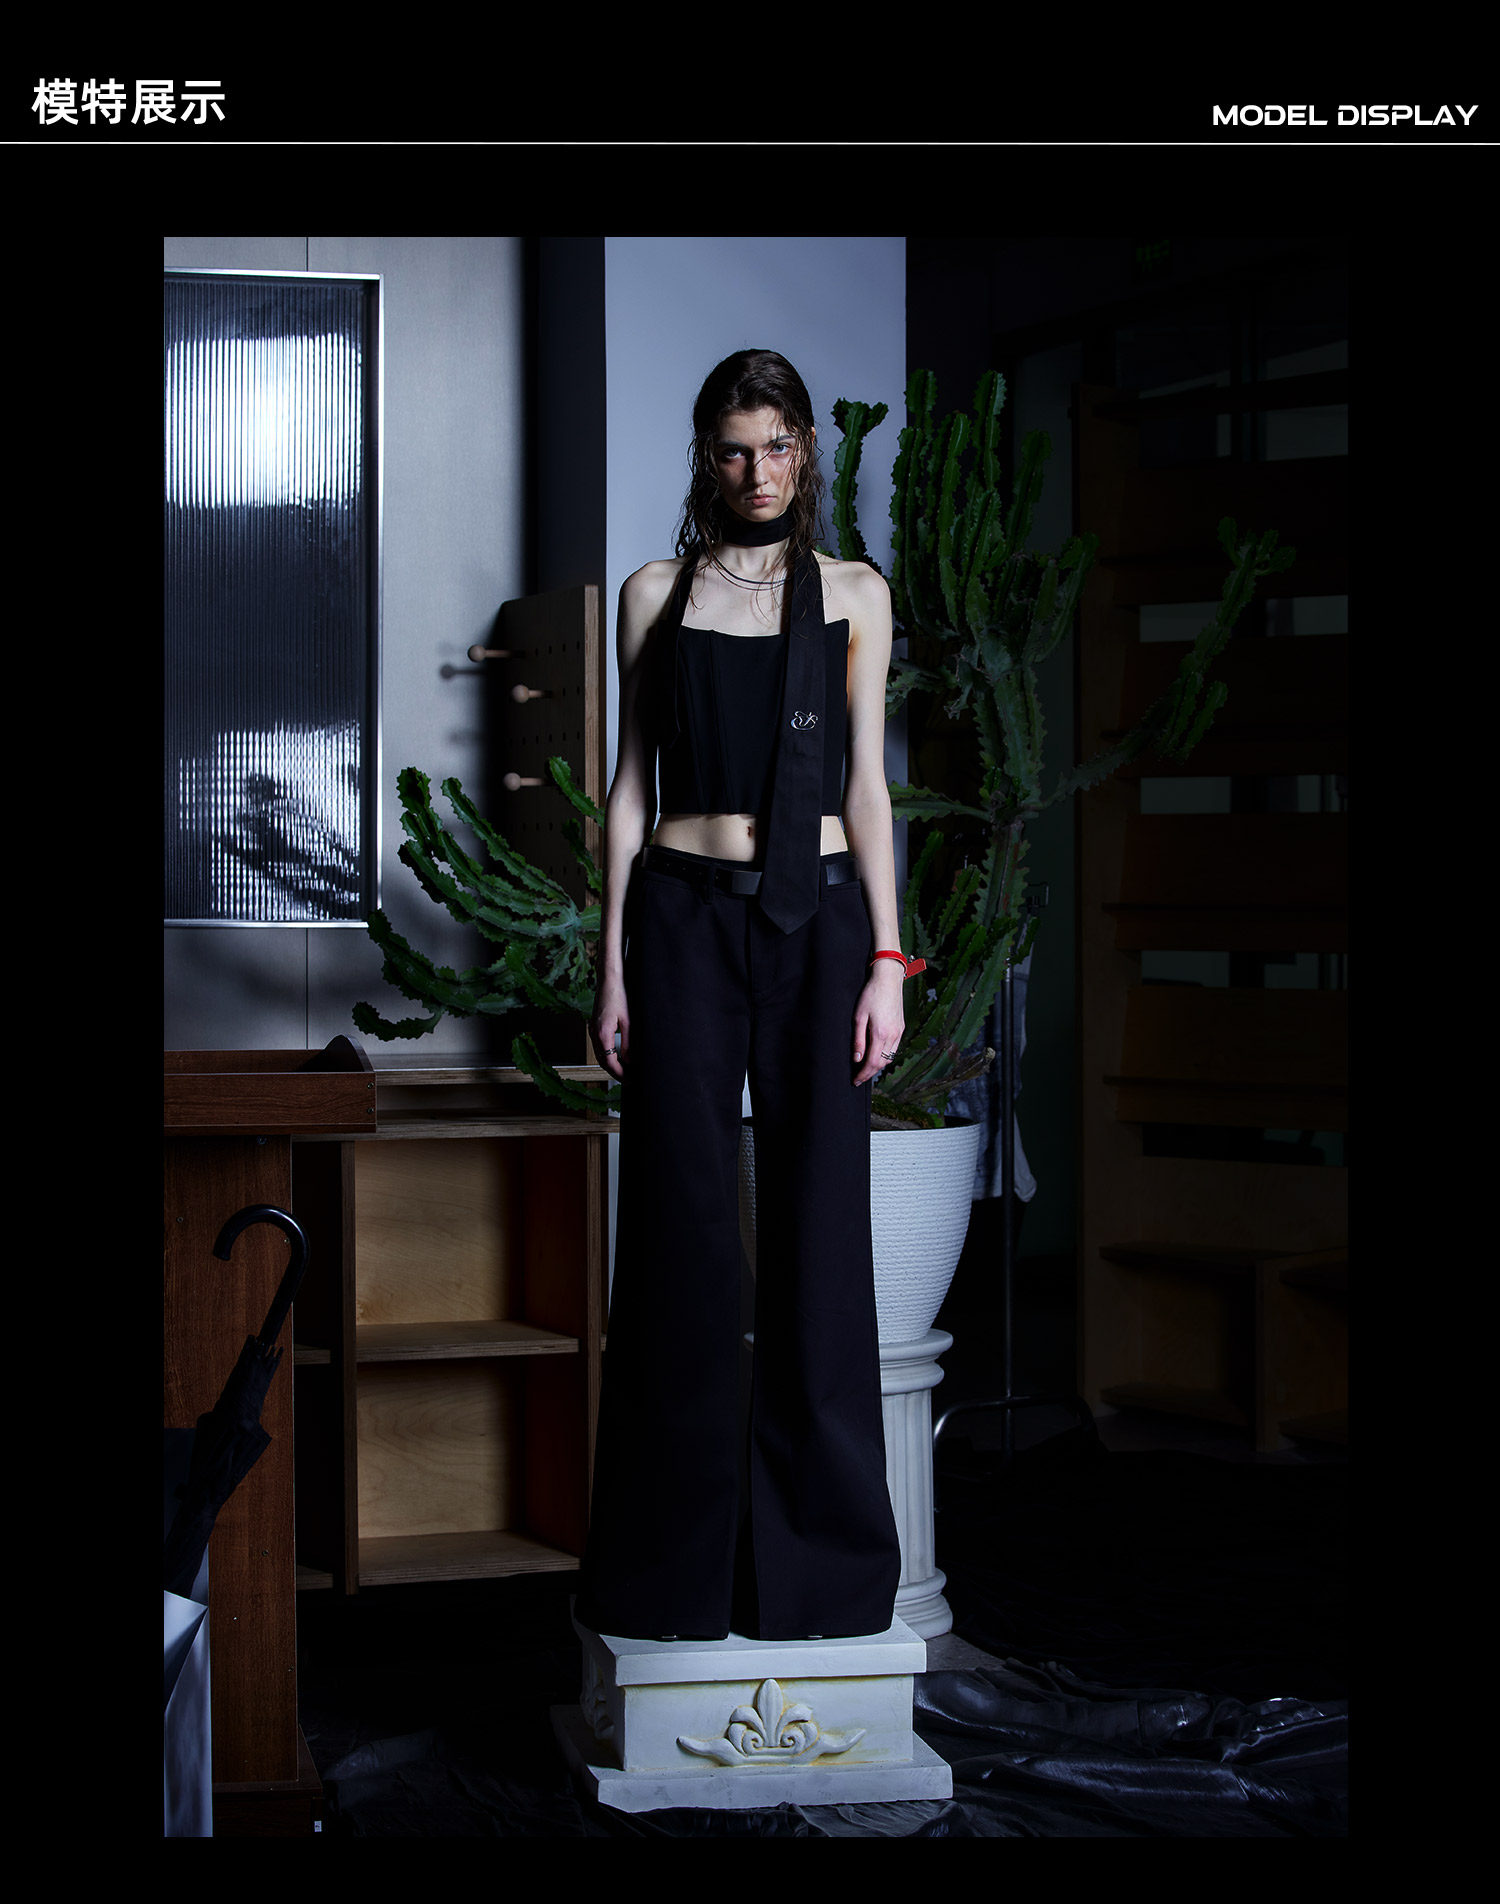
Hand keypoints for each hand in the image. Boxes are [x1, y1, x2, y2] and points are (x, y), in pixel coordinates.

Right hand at [590, 977, 629, 1080]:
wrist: (609, 978)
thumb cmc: (620, 994)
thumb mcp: (629, 1020)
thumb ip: (629, 1042)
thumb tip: (631, 1060)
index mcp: (602, 1033)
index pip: (609, 1062)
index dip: (620, 1074)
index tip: (630, 1080)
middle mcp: (594, 1033)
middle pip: (603, 1061)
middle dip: (615, 1073)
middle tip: (629, 1080)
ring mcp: (593, 1029)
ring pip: (600, 1054)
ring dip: (611, 1065)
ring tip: (625, 1071)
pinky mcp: (595, 1025)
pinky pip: (600, 1046)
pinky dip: (608, 1055)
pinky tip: (618, 1057)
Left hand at [852, 961, 904, 1087]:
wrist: (888, 980)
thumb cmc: (870, 995)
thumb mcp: (859, 1017)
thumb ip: (858, 1040)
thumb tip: (857, 1059)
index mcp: (881, 1034)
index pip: (872, 1063)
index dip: (863, 1074)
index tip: (855, 1081)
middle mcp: (892, 1036)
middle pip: (882, 1064)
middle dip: (870, 1073)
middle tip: (858, 1078)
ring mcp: (899, 1032)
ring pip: (889, 1058)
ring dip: (878, 1066)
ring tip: (866, 1068)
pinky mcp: (901, 1028)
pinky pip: (894, 1049)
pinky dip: (885, 1056)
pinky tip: (877, 1055)